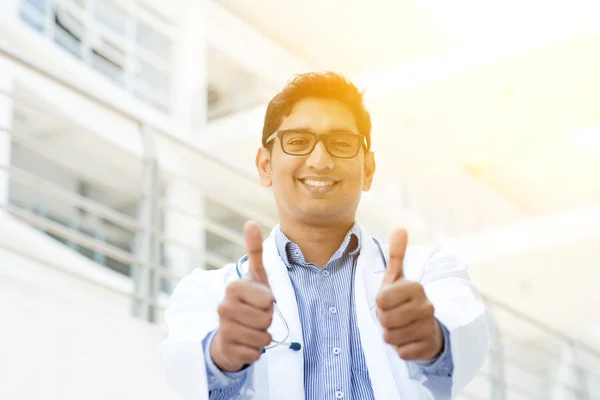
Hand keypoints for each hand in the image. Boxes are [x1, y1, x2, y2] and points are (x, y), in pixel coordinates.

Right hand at [210, 221, 274, 371]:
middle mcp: (224, 307)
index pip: (267, 300)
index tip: (261, 301)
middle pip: (266, 319)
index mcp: (233, 288)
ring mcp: (223, 329)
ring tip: (252, 329)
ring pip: (262, 337)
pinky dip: (256, 351)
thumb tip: (250, 222)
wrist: (230, 334)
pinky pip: (256, 353)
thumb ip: (254, 251)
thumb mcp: (256, 277)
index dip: (269, 302)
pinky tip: (246, 344)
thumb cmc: (249, 302)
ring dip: (263, 336)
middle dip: (267, 321)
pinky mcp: (226, 349)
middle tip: (257, 317)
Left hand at [376, 229, 443, 361]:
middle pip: (384, 319)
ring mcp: (429, 328)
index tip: (390, 300)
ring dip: (391, 334)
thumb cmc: (405, 300)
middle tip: (395, 315)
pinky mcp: (428, 348)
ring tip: (401, 327)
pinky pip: (401, 352)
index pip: (381, 299)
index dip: (380, 302)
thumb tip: (400, 228)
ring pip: (390, 336)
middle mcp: (426, 306)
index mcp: (416, 287)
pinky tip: (409, 340)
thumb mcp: (398, 277)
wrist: (427, 327)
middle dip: (384, 319)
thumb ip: (397, 254)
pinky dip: (401, 348)